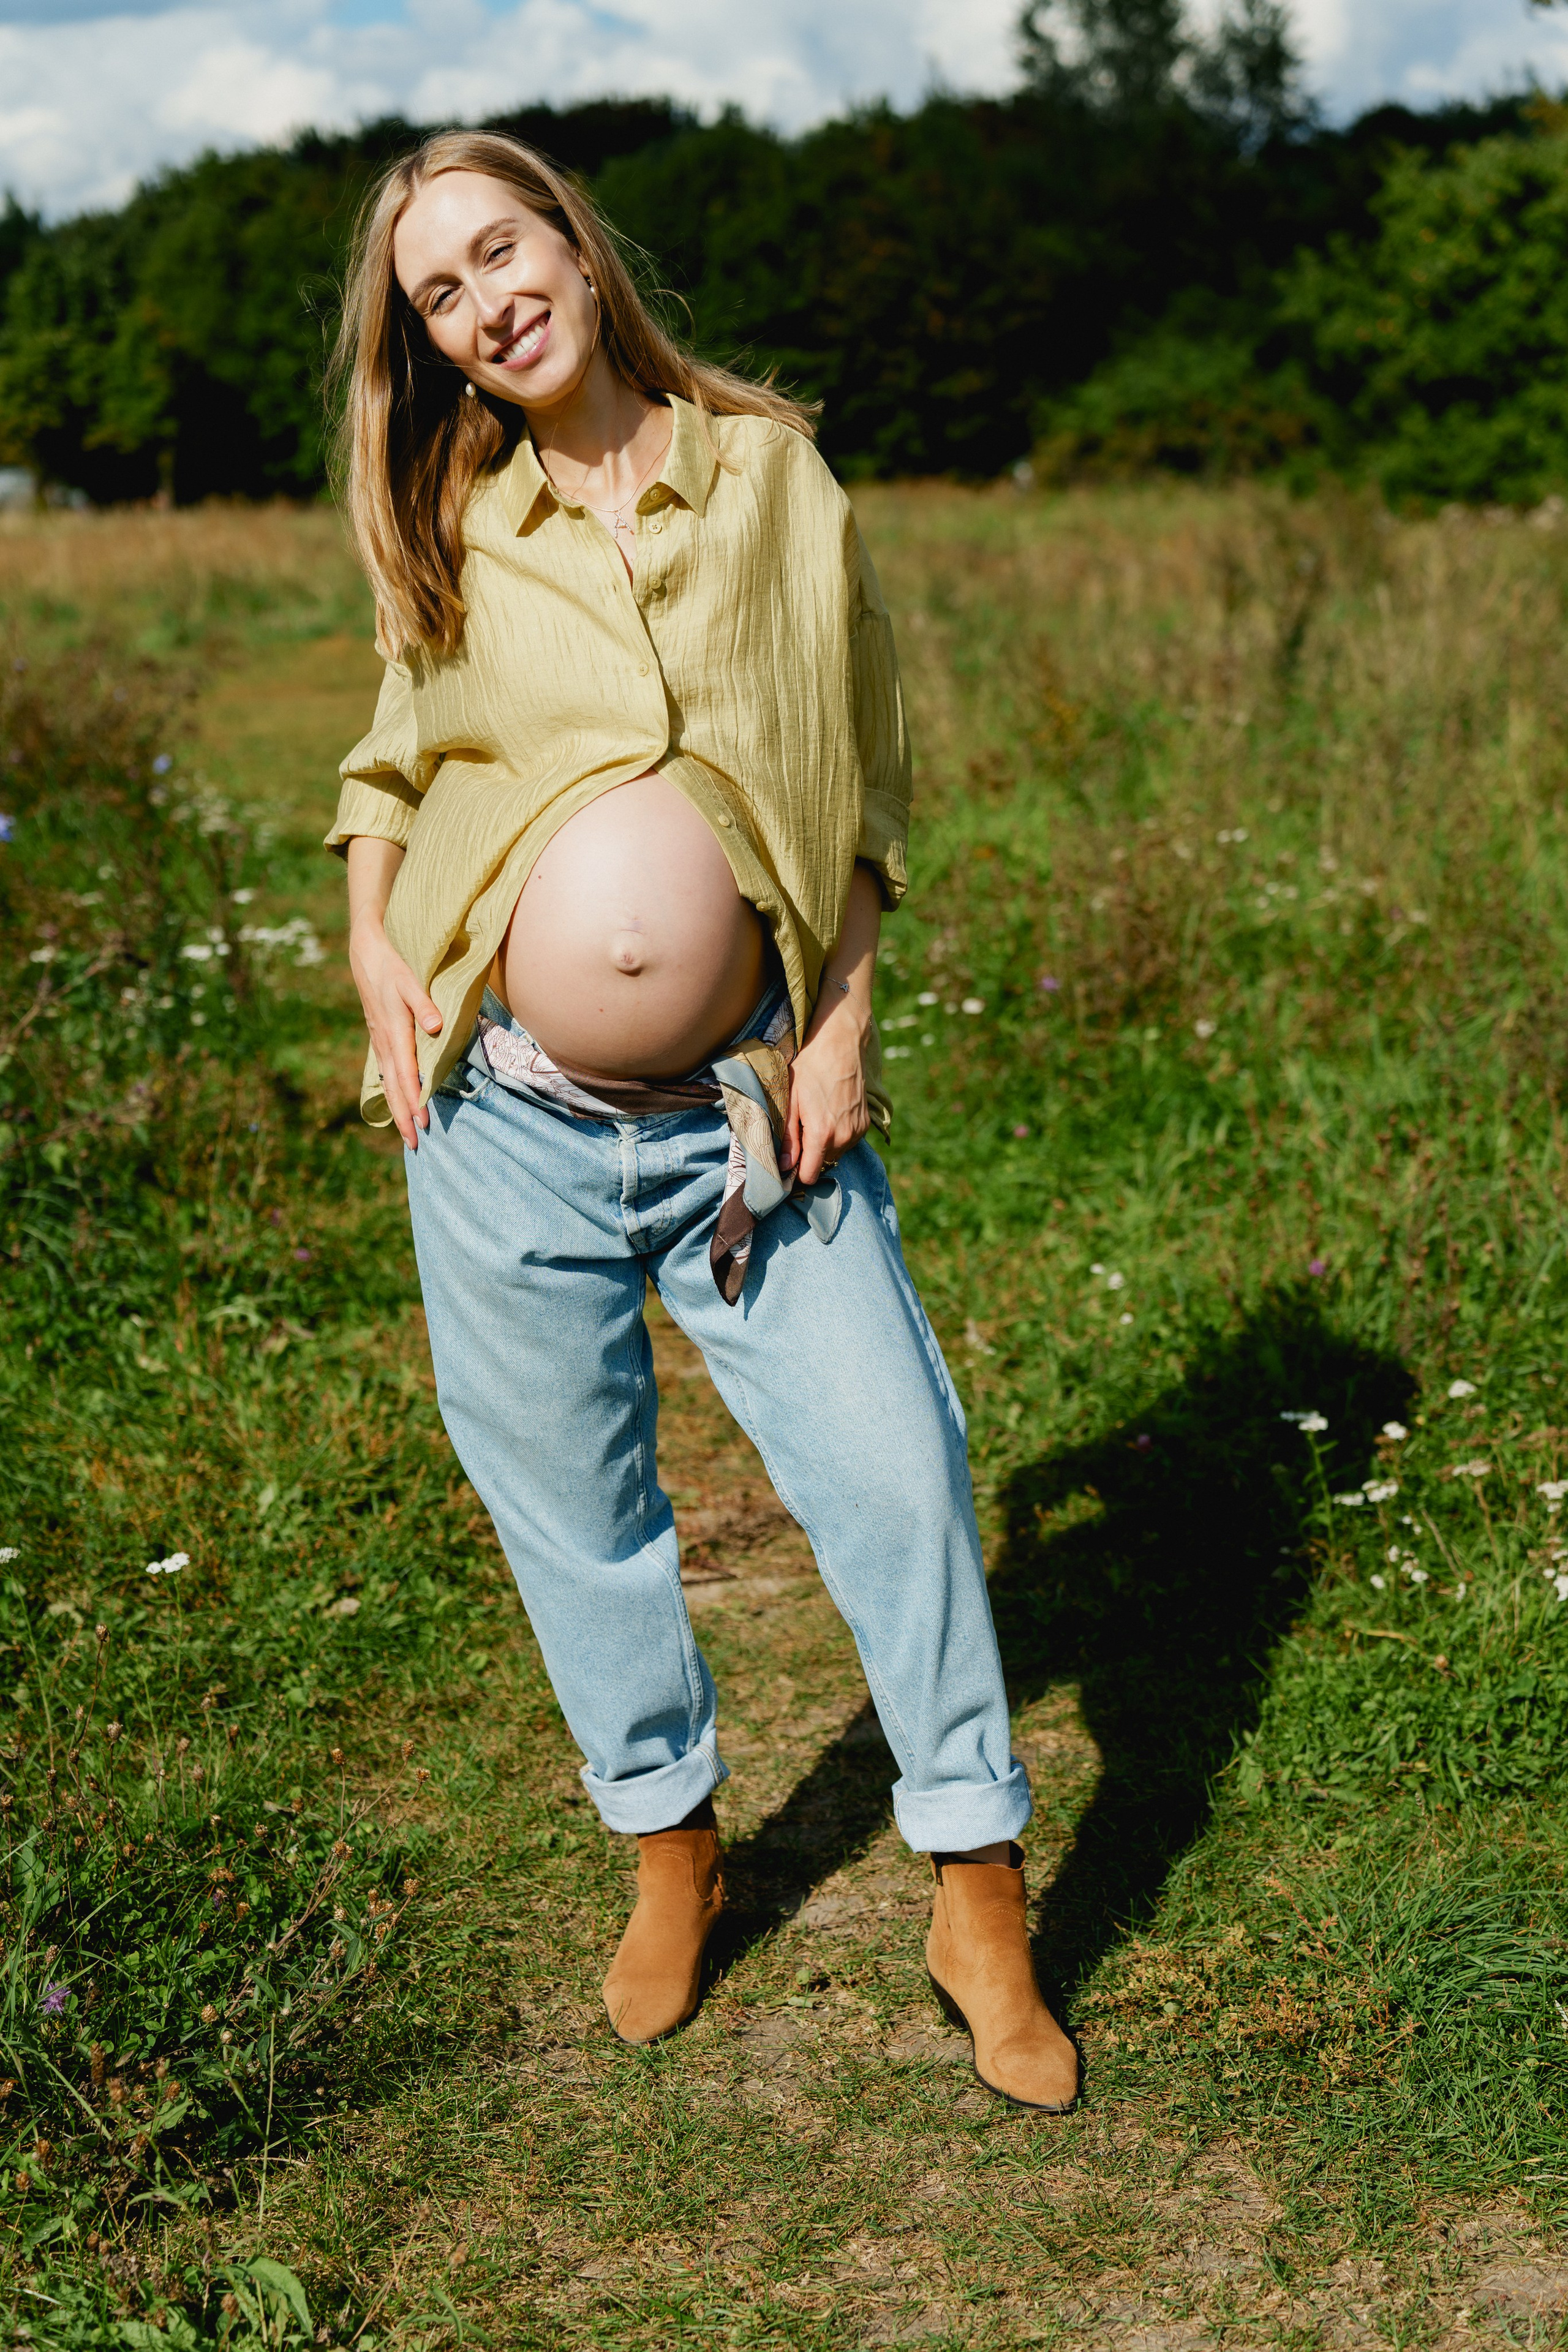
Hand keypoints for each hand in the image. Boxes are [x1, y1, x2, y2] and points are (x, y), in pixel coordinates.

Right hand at [349, 913, 441, 1149]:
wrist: (366, 954)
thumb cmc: (392, 967)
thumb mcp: (410, 981)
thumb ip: (425, 1004)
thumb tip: (435, 1027)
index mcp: (394, 1033)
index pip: (406, 1075)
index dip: (414, 1100)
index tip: (421, 1122)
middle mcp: (384, 1043)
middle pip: (393, 1088)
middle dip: (403, 1117)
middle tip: (414, 1144)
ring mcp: (379, 1042)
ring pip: (387, 1083)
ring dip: (396, 1109)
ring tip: (406, 1133)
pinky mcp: (379, 1038)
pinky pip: (385, 1073)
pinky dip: (392, 1092)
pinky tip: (397, 1103)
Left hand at [782, 988, 869, 1186]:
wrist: (841, 1043)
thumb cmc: (810, 1067)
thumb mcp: (791, 1100)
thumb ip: (788, 1136)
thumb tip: (784, 1165)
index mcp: (822, 1134)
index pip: (809, 1175)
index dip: (796, 1170)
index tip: (788, 1159)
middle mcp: (844, 1138)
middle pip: (822, 1165)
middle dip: (810, 1155)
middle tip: (801, 1128)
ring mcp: (857, 1131)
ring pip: (835, 1154)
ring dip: (824, 1144)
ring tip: (815, 1117)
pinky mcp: (865, 1124)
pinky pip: (847, 1141)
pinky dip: (837, 1135)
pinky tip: (830, 1112)